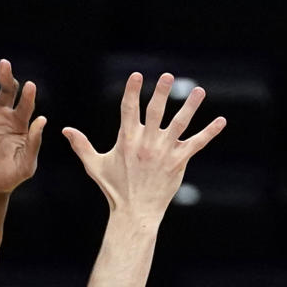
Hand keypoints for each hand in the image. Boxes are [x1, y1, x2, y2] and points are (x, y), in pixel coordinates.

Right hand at [0, 45, 45, 194]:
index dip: (28, 95)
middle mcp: (3, 112)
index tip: (30, 86)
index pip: (26, 103)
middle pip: (6, 87)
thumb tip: (43, 119)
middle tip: (4, 63)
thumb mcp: (26, 163)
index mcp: (20, 121)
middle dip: (5, 75)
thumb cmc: (10, 176)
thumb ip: (34, 142)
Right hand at [63, 72, 225, 221]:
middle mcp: (146, 142)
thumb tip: (64, 130)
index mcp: (127, 140)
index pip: (128, 109)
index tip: (137, 75)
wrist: (135, 211)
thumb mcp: (94, 166)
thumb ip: (81, 145)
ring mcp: (164, 151)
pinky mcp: (179, 161)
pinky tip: (221, 121)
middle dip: (161, 92)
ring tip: (199, 91)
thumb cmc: (114, 189)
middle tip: (168, 76)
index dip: (132, 91)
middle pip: (155, 111)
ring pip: (180, 123)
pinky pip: (197, 143)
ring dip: (190, 105)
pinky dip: (210, 132)